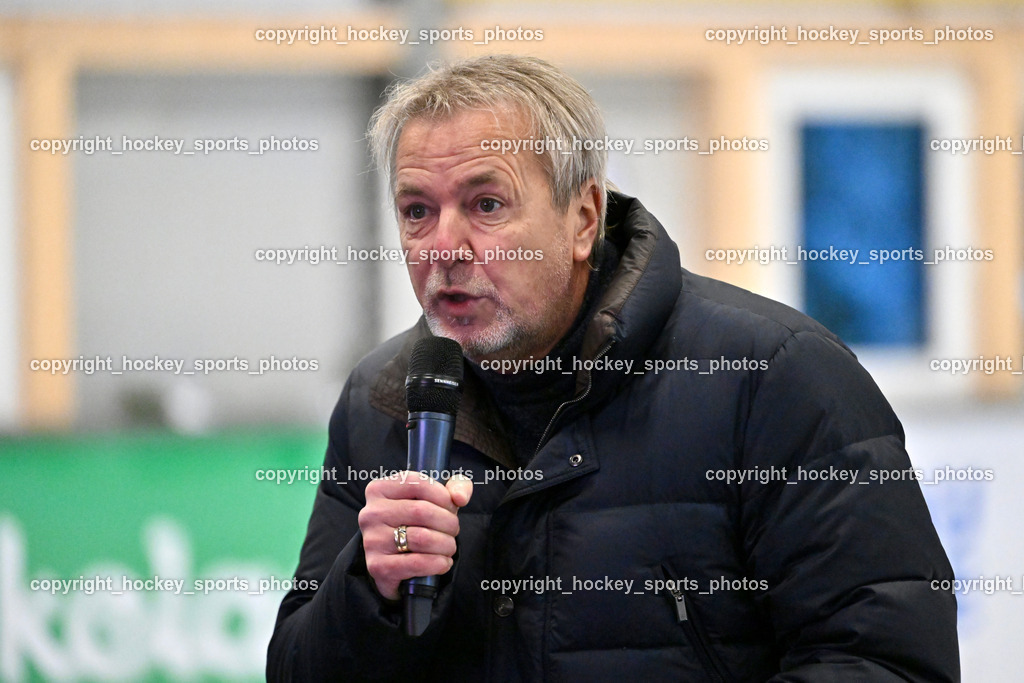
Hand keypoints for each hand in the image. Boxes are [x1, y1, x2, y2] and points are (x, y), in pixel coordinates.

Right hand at [359, 471, 472, 600]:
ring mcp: (372, 540)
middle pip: (422, 511)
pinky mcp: (377, 567)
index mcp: (379, 489)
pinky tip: (443, 562)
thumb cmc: (417, 524)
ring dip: (446, 544)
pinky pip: (417, 563)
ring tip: (449, 547)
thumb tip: (460, 497)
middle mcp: (370, 513)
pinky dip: (438, 563)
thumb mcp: (436, 498)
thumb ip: (456, 485)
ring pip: (422, 538)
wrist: (395, 563)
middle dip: (448, 523)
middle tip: (453, 531)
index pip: (418, 484)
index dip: (444, 497)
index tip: (451, 508)